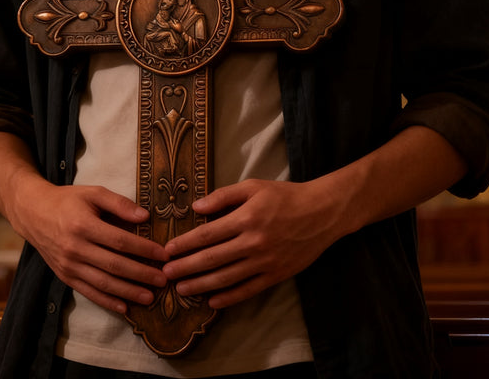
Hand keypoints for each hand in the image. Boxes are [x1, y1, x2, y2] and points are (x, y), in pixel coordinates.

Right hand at [10, 175, 168, 314]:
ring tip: (150, 297)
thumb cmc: (68, 200)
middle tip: (164, 279)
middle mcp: (75, 248)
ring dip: (129, 292)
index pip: (120, 241)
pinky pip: (89, 292)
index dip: (144, 249)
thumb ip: (119, 203)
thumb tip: (145, 217)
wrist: (34, 213)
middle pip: (114, 266)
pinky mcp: (65, 276)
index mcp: (84, 225)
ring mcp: (69, 265)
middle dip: (142, 274)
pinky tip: (125, 307)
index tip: (164, 254)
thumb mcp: (93, 192)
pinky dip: (107, 302)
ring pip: (103, 284)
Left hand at [162, 178, 347, 308]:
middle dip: (186, 268)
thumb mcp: (253, 186)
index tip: (167, 251)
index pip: (207, 235)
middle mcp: (253, 243)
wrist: (322, 212)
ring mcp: (265, 262)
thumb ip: (224, 195)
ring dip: (201, 285)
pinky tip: (213, 301)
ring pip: (227, 278)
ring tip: (182, 289)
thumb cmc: (285, 195)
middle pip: (212, 259)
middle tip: (165, 274)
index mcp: (246, 218)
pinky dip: (229, 298)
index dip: (185, 244)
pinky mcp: (277, 275)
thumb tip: (196, 206)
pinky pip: (248, 290)